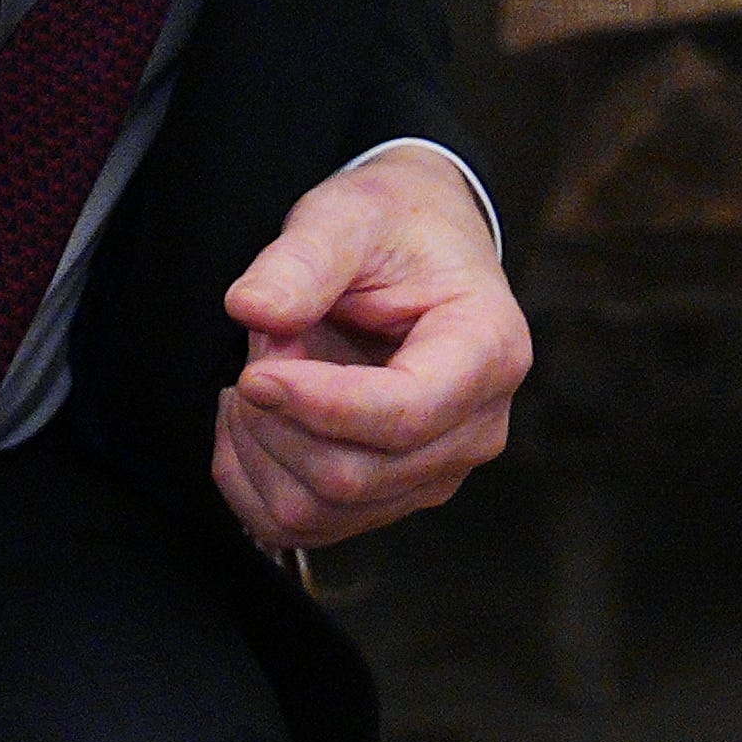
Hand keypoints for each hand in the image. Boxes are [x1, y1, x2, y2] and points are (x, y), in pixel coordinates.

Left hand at [209, 150, 530, 552]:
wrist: (417, 250)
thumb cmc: (394, 229)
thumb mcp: (348, 216)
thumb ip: (303, 259)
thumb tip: (253, 310)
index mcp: (488, 350)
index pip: (405, 415)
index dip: (319, 406)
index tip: (253, 373)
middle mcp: (476, 427)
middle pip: (355, 474)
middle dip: (277, 418)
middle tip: (257, 350)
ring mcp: (437, 472)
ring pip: (321, 510)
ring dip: (260, 448)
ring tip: (256, 376)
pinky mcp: (392, 496)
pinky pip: (303, 526)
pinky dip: (252, 480)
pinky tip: (253, 421)